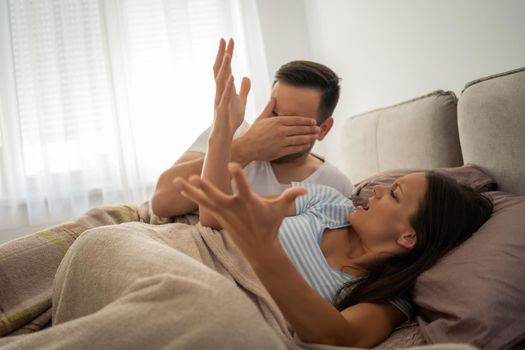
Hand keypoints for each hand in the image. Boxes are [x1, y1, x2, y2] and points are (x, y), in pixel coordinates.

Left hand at [174, 162, 306, 259]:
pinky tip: (181, 189)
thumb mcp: (281, 210)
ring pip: (204, 200)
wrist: (259, 248)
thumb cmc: (270, 225)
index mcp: (249, 203)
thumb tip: (306, 189)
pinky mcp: (218, 216)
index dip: (238, 176)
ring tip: (177, 180)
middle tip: (194, 178)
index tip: (232, 164)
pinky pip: (202, 204)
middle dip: (206, 188)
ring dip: (190, 191)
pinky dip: (192, 196)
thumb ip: (290, 197)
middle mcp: (234, 208)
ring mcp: (224, 213)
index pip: (243, 187)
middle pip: (217, 196)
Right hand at [212, 38, 249, 136]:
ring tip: (228, 54)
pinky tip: (232, 77)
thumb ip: (243, 89)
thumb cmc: (230, 119)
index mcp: (224, 88)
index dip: (227, 53)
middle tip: (225, 39)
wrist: (224, 136)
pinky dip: (227, 86)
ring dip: (224, 67)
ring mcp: (219, 100)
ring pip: (220, 80)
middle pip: (219, 69)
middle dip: (222, 54)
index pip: (225, 67)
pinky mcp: (221, 110)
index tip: (230, 40)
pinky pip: (224, 96)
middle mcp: (219, 91)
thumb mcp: (240, 101)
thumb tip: (246, 77)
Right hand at [233, 99, 320, 161]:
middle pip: (300, 129)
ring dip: (310, 137)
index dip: (307, 120)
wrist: (247, 147)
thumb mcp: (261, 118)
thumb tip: (273, 98)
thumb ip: (269, 108)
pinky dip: (303, 146)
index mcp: (277, 121)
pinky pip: (295, 148)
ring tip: (316, 136)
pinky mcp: (281, 151)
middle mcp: (280, 131)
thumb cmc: (253, 133)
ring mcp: (281, 141)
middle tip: (318, 128)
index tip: (313, 121)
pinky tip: (307, 144)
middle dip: (311, 129)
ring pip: (300, 139)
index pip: (296, 120)